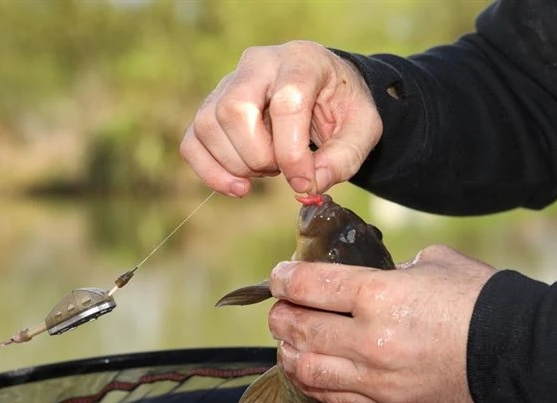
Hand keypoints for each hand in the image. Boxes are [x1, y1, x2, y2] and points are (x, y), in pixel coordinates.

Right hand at [180, 41, 380, 197]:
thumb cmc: (343, 107)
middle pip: (234, 110)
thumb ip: (344, 158)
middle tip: (282, 169)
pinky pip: (192, 141)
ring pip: (208, 125)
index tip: (303, 182)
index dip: (291, 152)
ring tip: (266, 169)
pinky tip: (237, 187)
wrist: (326, 91)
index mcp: (302, 61)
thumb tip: (307, 186)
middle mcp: (258, 64)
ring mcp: (228, 83)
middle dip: (258, 156)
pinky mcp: (211, 108)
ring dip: (236, 164)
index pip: (286, 102)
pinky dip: (209, 171)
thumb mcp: (363, 130)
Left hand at [267, 245, 496, 402]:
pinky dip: (310, 382)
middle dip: (280, 315)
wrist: (517, 351)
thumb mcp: (431, 262)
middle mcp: (370, 339)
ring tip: (289, 340)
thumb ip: (387, 269)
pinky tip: (306, 369)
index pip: (308, 286)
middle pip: (298, 328)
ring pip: (306, 369)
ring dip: (288, 352)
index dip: (283, 279)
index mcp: (380, 296)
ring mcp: (376, 378)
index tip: (278, 276)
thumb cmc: (478, 299)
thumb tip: (360, 279)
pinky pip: (331, 397)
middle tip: (280, 308)